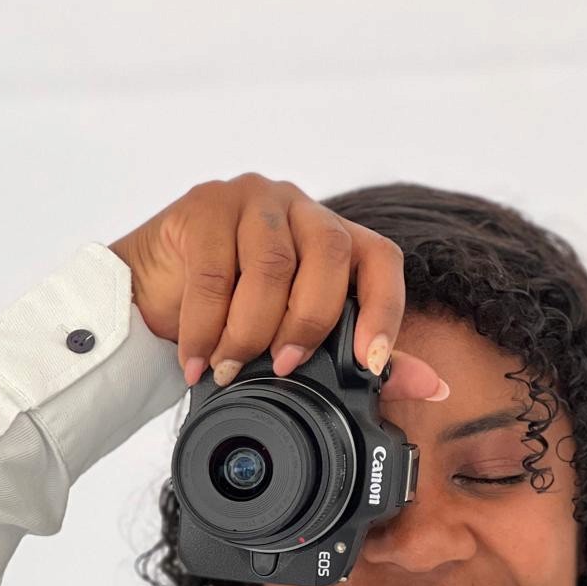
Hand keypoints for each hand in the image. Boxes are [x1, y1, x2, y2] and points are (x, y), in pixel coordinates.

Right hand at [108, 172, 448, 400]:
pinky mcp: (203, 204)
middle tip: (282, 369)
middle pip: (330, 255)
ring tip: (230, 370)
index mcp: (335, 237)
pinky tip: (198, 360)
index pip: (380, 258)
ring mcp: (252, 198)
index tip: (370, 363)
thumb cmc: (233, 315)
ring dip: (251, 330)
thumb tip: (435, 387)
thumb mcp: (297, 341)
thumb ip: (361, 359)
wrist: (151, 294)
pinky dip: (206, 328)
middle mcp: (300, 207)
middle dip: (308, 324)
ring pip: (272, 263)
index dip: (384, 309)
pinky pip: (215, 271)